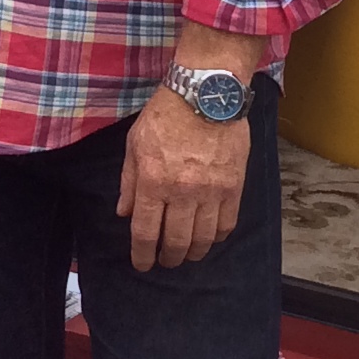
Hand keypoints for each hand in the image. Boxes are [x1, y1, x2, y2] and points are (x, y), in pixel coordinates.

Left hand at [117, 81, 250, 270]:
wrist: (206, 94)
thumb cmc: (165, 116)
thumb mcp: (134, 145)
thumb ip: (129, 182)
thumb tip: (125, 213)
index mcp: (153, 181)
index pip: (146, 232)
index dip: (142, 255)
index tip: (141, 264)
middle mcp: (182, 192)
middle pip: (176, 241)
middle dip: (168, 258)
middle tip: (165, 261)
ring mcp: (211, 192)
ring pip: (203, 238)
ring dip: (193, 253)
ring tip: (187, 255)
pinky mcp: (234, 187)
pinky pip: (226, 224)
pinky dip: (217, 237)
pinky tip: (209, 237)